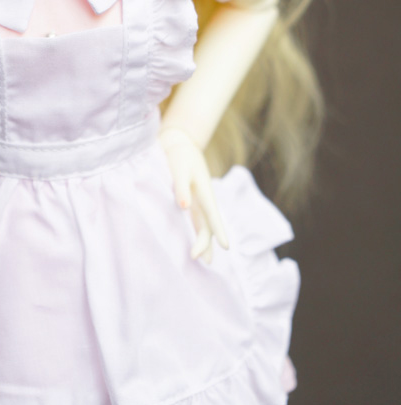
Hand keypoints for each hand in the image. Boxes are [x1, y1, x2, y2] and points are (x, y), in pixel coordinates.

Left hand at [160, 127, 228, 263]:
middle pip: (209, 225)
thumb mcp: (179, 167)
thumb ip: (181, 186)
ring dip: (205, 242)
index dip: (219, 231)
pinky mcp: (191, 201)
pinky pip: (197, 221)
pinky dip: (198, 233)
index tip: (226, 247)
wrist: (180, 143)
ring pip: (204, 225)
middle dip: (206, 243)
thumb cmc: (179, 155)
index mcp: (204, 191)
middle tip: (201, 260)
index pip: (213, 215)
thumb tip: (184, 207)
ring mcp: (199, 201)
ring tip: (204, 261)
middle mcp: (204, 199)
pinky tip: (195, 243)